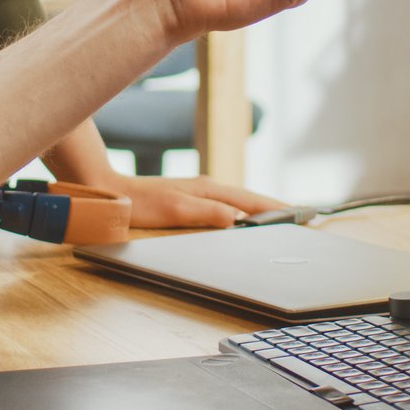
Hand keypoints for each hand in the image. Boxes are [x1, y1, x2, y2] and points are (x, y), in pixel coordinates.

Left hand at [110, 174, 288, 228]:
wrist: (110, 193)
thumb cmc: (140, 203)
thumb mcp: (174, 210)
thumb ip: (206, 213)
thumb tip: (237, 218)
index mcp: (208, 189)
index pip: (250, 200)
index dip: (275, 208)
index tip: (298, 214)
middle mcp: (206, 188)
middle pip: (248, 199)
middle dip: (273, 208)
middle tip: (298, 218)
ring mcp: (198, 193)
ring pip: (236, 203)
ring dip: (257, 210)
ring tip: (278, 220)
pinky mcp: (188, 201)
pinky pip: (224, 207)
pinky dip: (239, 213)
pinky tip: (241, 221)